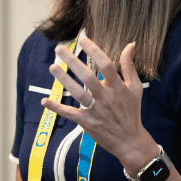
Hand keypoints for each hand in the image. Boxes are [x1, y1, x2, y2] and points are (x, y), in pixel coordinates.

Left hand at [40, 38, 158, 167]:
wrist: (129, 141)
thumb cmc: (132, 111)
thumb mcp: (135, 88)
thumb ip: (129, 66)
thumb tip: (130, 44)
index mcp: (118, 87)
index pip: (106, 65)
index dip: (94, 51)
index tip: (83, 39)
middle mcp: (106, 98)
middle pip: (88, 78)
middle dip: (73, 62)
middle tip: (60, 49)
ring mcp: (96, 111)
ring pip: (78, 94)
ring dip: (64, 80)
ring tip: (52, 67)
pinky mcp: (87, 122)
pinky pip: (69, 114)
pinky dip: (56, 108)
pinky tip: (44, 100)